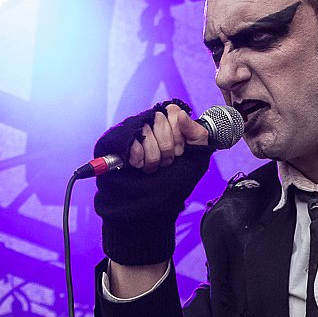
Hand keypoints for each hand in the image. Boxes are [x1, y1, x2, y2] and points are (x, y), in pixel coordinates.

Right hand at [93, 100, 213, 265]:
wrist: (153, 204)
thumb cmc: (174, 182)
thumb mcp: (195, 159)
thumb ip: (198, 135)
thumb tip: (180, 114)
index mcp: (169, 124)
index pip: (172, 111)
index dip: (179, 134)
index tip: (181, 152)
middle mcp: (150, 124)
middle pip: (160, 121)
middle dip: (168, 149)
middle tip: (166, 163)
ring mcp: (133, 131)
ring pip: (146, 132)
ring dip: (153, 157)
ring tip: (153, 168)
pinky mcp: (119, 142)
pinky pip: (132, 143)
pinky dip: (139, 159)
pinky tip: (139, 166)